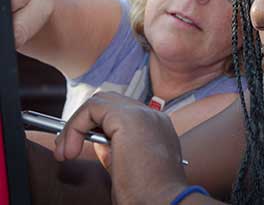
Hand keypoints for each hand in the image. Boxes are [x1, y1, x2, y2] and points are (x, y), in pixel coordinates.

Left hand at [54, 92, 187, 204]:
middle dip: (84, 123)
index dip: (97, 128)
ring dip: (77, 123)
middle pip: (111, 102)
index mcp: (158, 128)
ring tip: (66, 150)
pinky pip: (92, 109)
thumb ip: (116, 149)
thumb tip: (99, 141)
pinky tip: (70, 149)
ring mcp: (143, 114)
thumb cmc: (150, 194)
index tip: (78, 149)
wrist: (164, 202)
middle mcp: (153, 117)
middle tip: (67, 149)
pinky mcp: (128, 117)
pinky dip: (75, 126)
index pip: (123, 113)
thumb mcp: (128, 167)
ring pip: (101, 101)